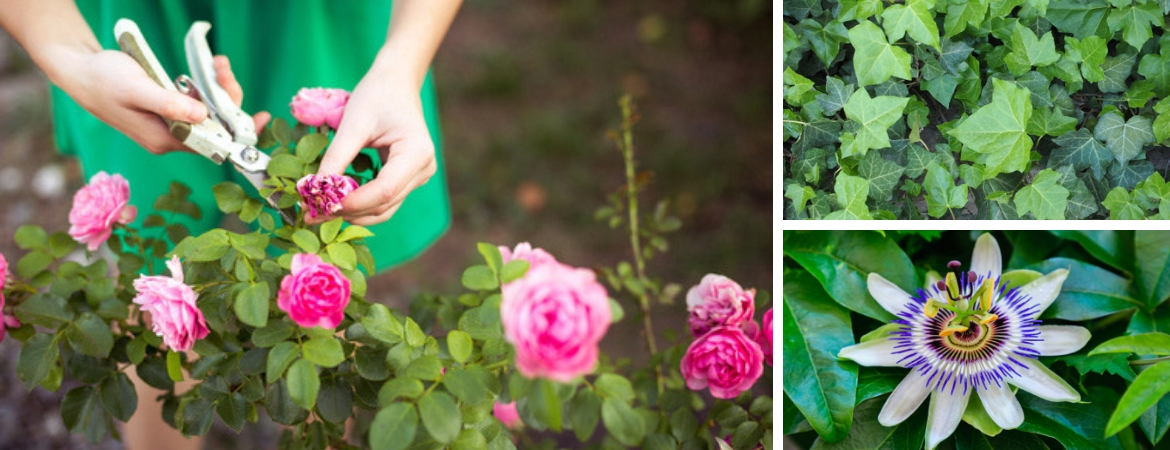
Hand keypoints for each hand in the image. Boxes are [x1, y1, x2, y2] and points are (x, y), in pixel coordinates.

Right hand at [57, 51, 267, 153]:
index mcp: (164, 139)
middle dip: (227, 98)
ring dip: (218, 89)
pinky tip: (209, 68)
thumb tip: (203, 116)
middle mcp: (170, 137)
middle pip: (215, 126)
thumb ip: (169, 104)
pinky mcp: (168, 111)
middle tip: (224, 69)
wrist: (80, 72)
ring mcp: (170, 124)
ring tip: (218, 63)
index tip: (261, 119)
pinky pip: (198, 103)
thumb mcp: (138, 89)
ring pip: (208, 112)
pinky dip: (207, 87)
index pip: (212, 143)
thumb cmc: (104, 80)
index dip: (239, 132)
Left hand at [314, 67, 437, 225]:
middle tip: (311, 214)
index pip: (384, 190)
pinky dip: (360, 204)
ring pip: (384, 209)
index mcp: (416, 152)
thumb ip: (337, 156)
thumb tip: (315, 189)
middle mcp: (423, 169)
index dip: (353, 202)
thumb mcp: (353, 123)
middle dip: (348, 211)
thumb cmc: (377, 95)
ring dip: (352, 213)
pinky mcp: (408, 179)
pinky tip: (336, 202)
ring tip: (319, 211)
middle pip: (385, 204)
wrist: (396, 83)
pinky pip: (384, 200)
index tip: (320, 204)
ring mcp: (418, 176)